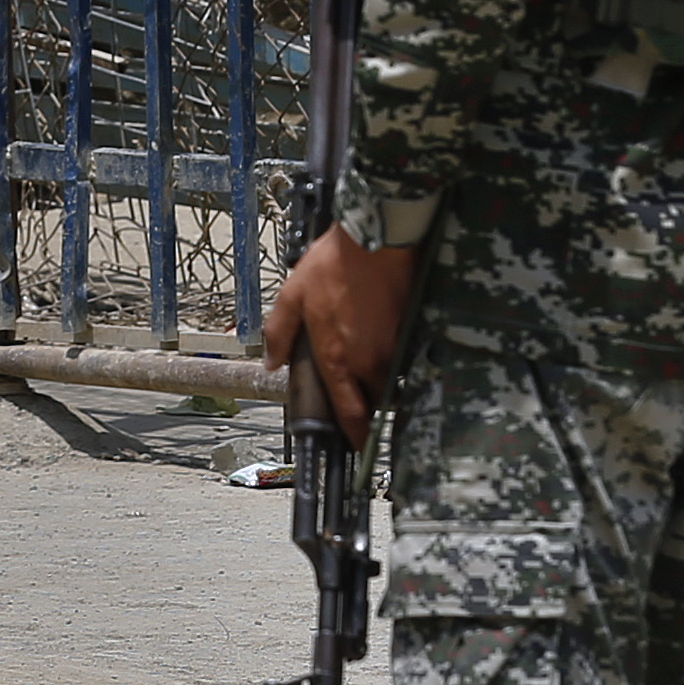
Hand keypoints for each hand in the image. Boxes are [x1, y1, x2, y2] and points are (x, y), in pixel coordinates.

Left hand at [265, 225, 424, 427]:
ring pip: (390, 381)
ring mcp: (393, 348)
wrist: (378, 238)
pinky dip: (393, 358)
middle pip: (374, 402)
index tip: (355, 446)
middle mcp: (368, 360)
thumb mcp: (293, 295)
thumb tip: (272, 361)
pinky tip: (382, 338)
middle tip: (356, 398)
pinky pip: (402, 357)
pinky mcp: (410, 331)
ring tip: (366, 361)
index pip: (349, 412)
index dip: (354, 435)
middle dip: (367, 406)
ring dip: (380, 382)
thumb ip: (279, 333)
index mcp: (337, 357)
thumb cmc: (335, 263)